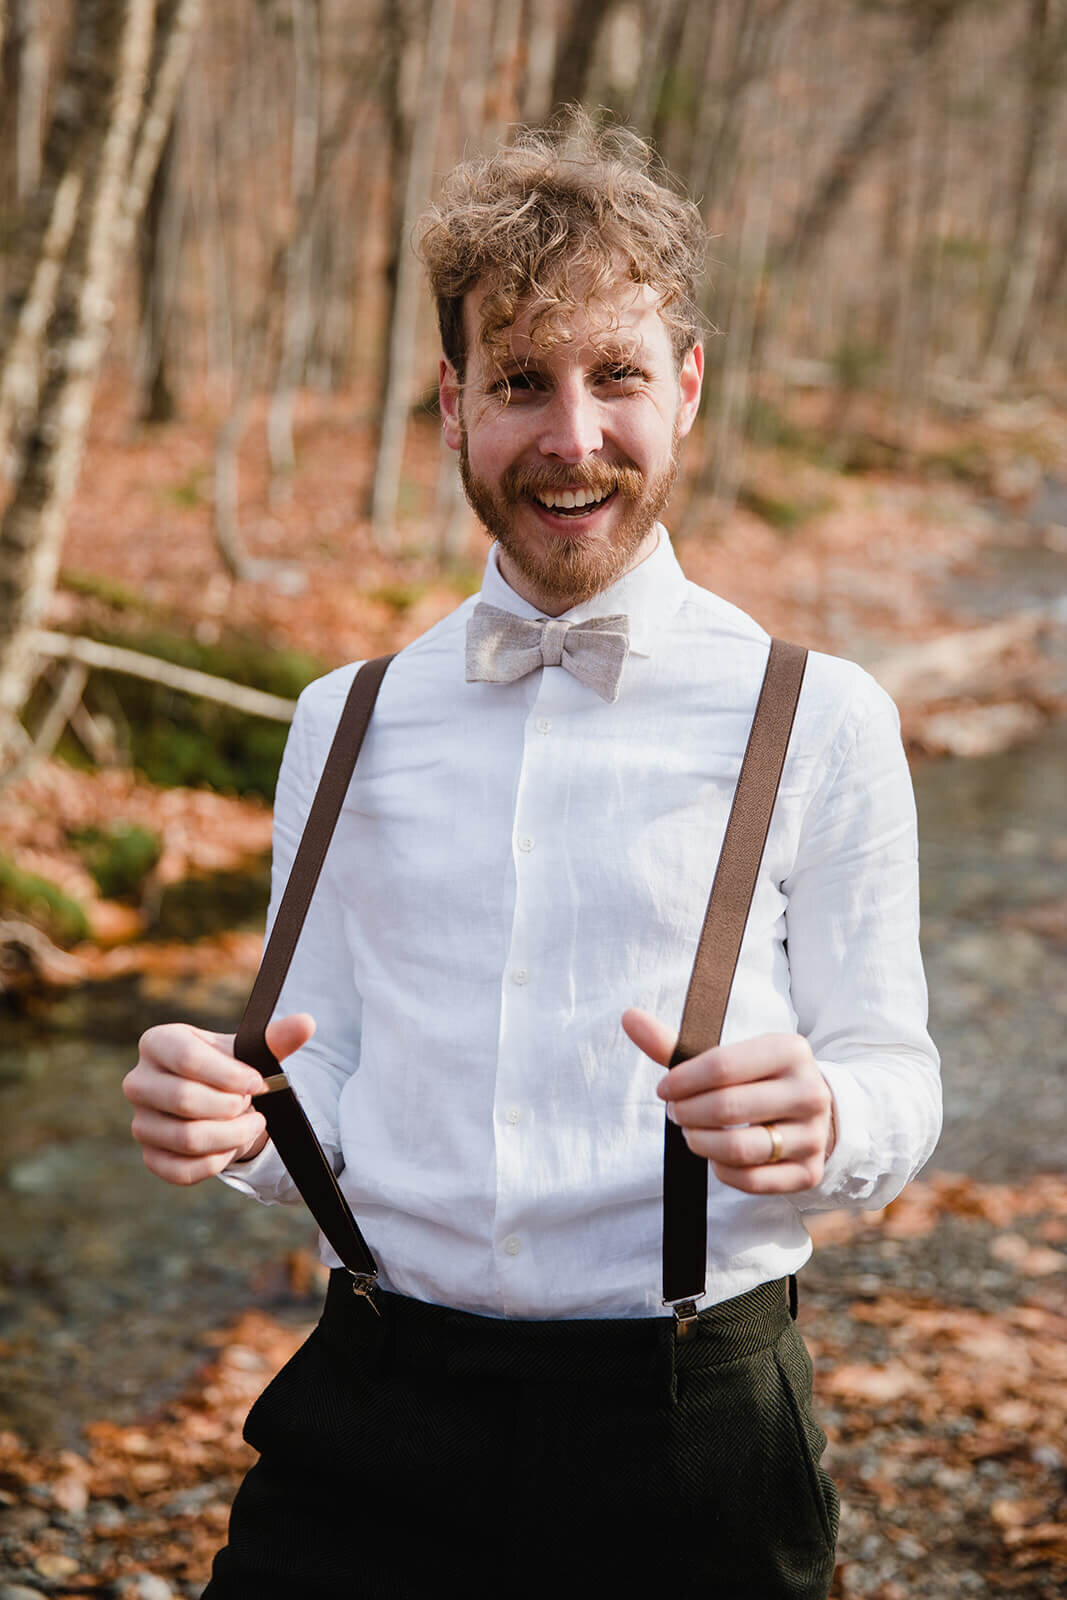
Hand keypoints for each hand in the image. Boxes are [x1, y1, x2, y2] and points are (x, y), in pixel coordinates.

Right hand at [123, 1013, 315, 1185]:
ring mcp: (140, 1123)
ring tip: (251, 1123)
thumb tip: (306, 1023)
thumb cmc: (227, 1069)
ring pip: (187, 1139)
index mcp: (157, 1043)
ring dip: (231, 1135)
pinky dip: (216, 1162)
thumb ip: (275, 1038)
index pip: (187, 1059)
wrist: (216, 1100)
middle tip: (252, 1104)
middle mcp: (138, 1082)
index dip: (230, 1075)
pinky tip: (233, 1146)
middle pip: (185, 1100)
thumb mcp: (248, 1051)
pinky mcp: (150, 1157)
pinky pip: (182, 1170)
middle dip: (231, 1107)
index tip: (258, 1083)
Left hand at [622, 1009, 835, 1193]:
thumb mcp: (726, 1056)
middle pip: (727, 1107)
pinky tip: (716, 1156)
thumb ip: (674, 1043)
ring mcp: (812, 1135)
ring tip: (692, 1133)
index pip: (721, 1066)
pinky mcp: (808, 1172)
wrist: (812, 1113)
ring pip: (738, 1148)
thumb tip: (628, 1017)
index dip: (682, 1081)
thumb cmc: (755, 1079)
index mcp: (789, 1050)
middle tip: (676, 1113)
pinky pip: (751, 1180)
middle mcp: (809, 1091)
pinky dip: (722, 1170)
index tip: (664, 1090)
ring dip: (700, 1142)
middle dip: (688, 1112)